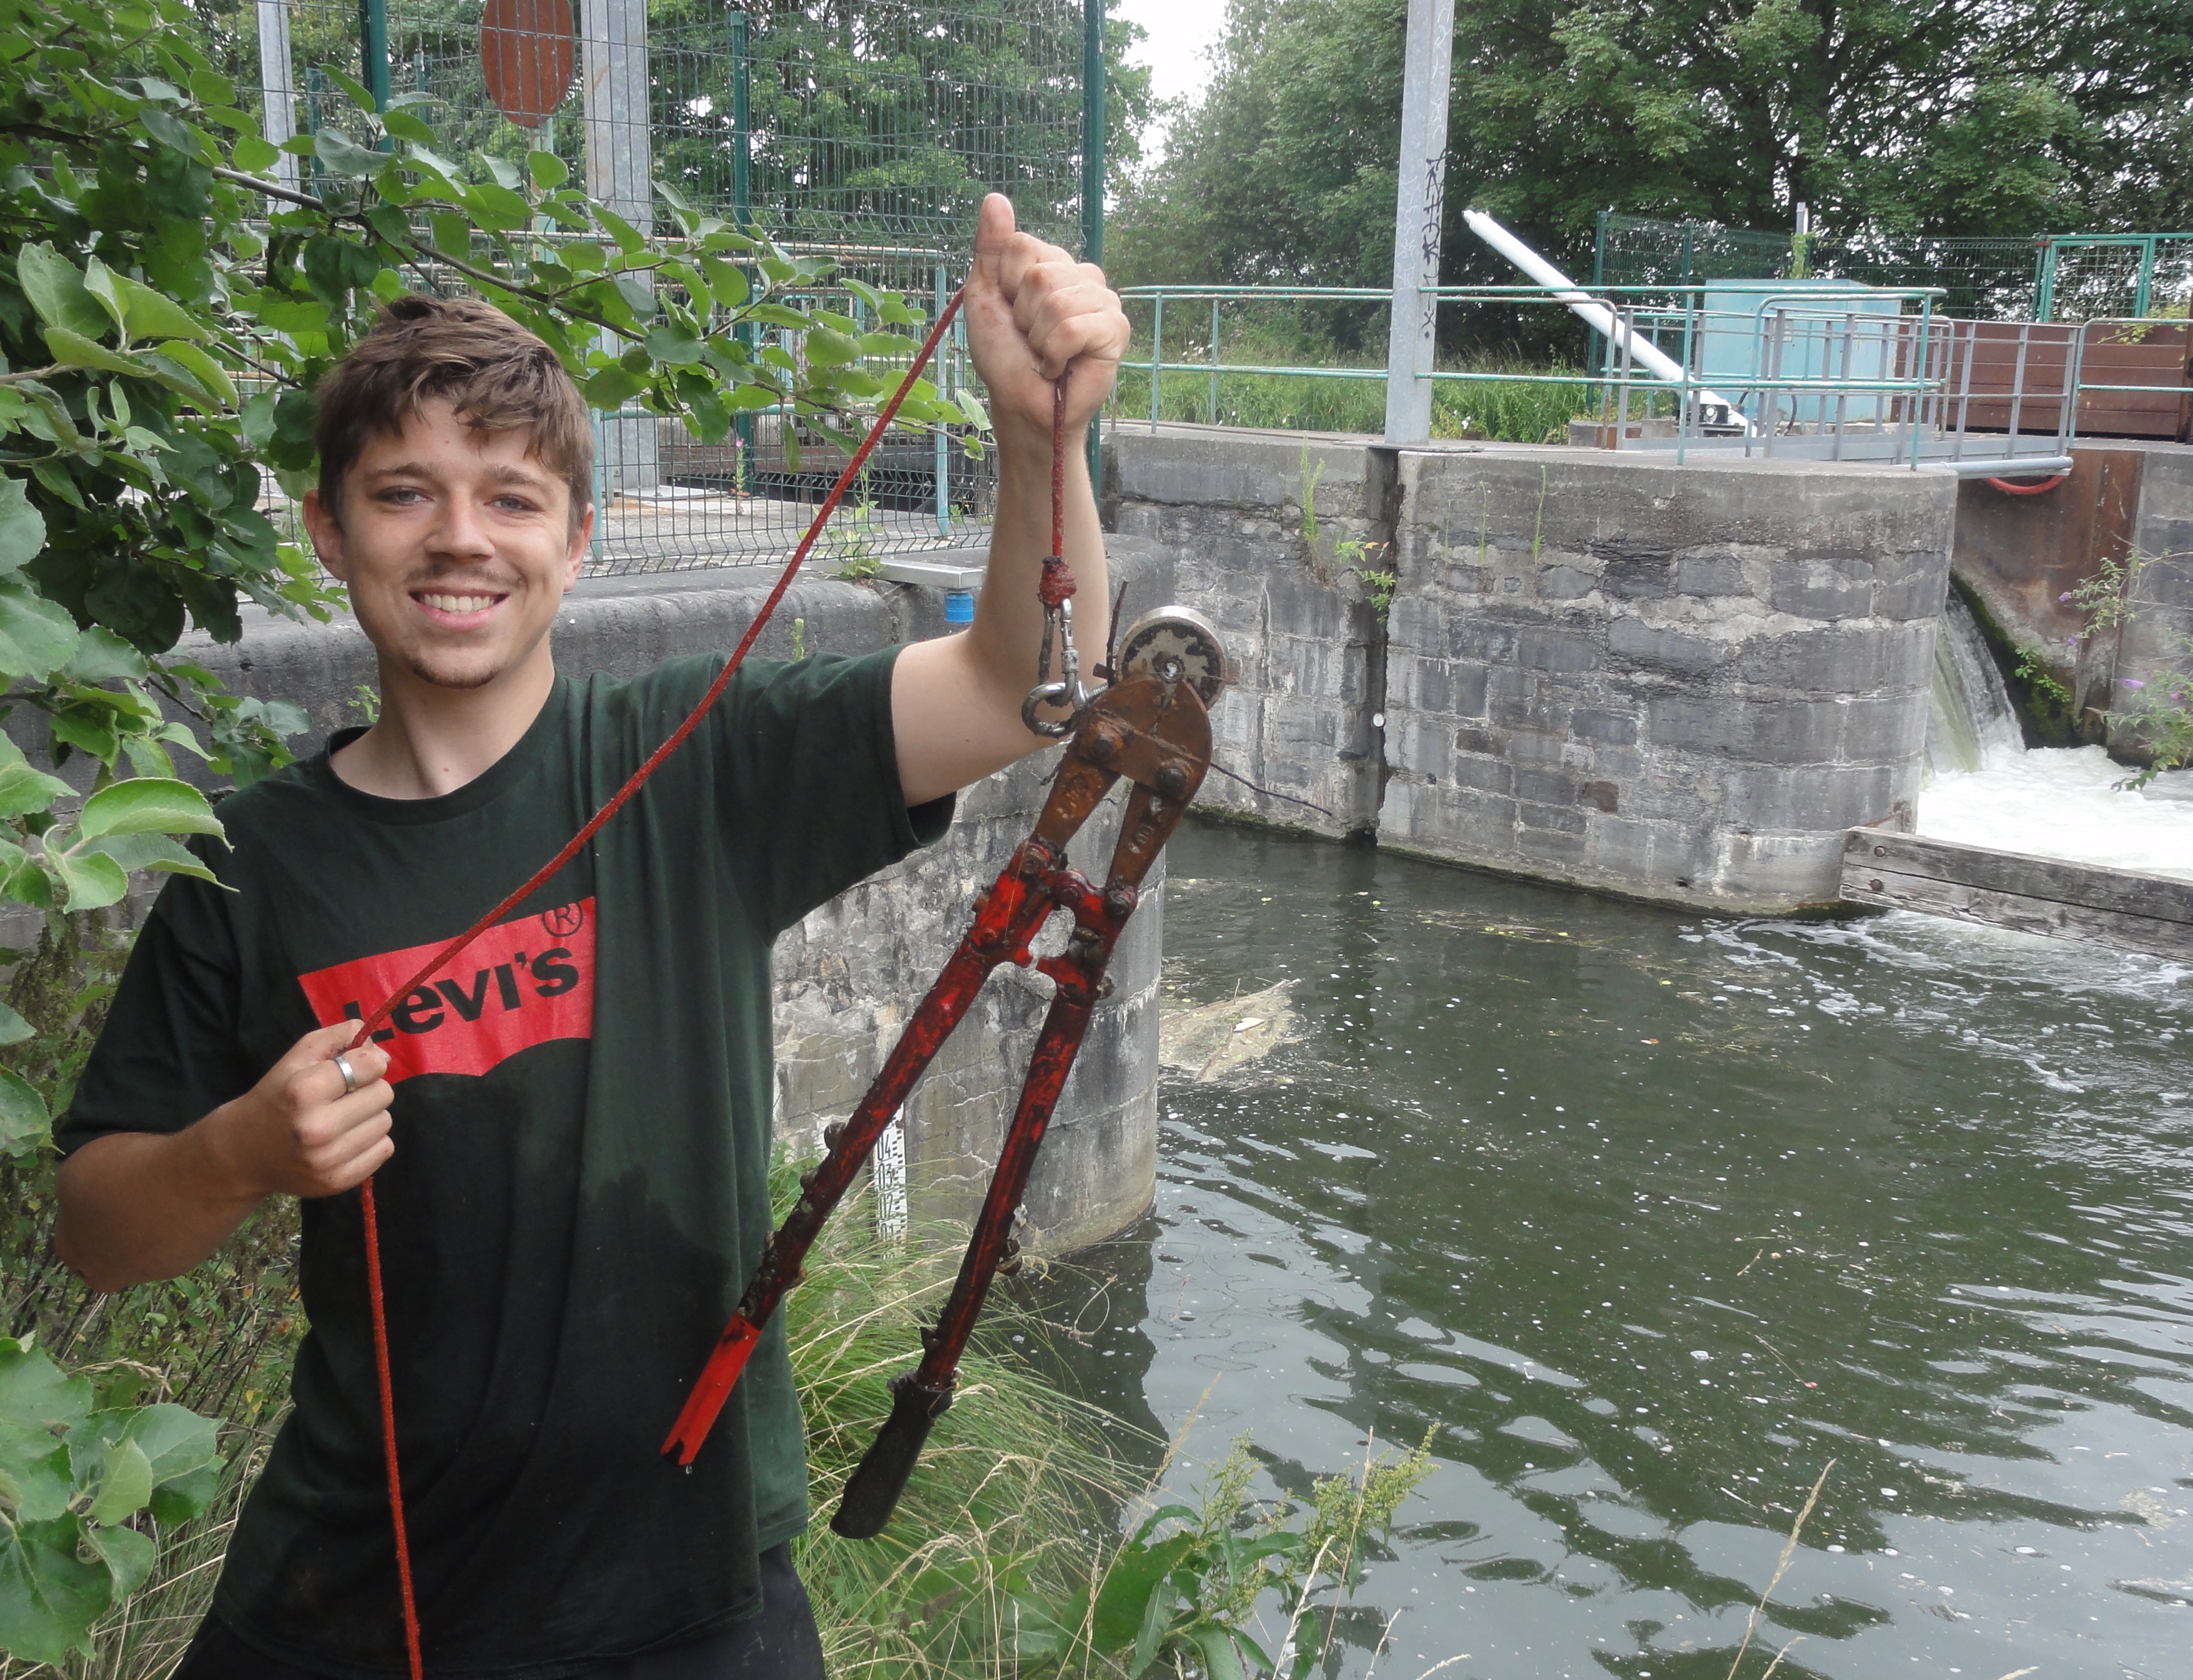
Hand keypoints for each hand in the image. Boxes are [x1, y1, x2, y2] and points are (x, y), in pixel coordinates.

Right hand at [205, 1021, 395, 1199]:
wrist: (243, 1153)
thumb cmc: (276, 1096)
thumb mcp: (298, 1056)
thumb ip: (341, 1037)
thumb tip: (383, 1056)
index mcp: (303, 1091)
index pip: (370, 1066)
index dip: (367, 1063)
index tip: (353, 1069)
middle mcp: (316, 1128)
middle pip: (383, 1094)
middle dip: (369, 1089)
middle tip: (344, 1097)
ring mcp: (327, 1159)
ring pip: (385, 1122)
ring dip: (370, 1116)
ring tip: (342, 1119)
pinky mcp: (338, 1181)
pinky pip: (385, 1150)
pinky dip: (372, 1142)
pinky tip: (346, 1140)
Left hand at [963, 192, 1129, 443]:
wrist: (1023, 404)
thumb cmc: (1005, 356)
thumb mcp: (985, 295)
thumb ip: (991, 248)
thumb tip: (995, 198)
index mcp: (1050, 263)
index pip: (1022, 246)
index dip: (1006, 284)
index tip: (1011, 313)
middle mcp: (1080, 275)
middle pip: (1040, 273)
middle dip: (1024, 315)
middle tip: (1031, 339)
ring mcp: (1102, 300)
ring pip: (1057, 300)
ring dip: (1040, 338)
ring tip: (1046, 354)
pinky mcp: (1115, 329)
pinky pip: (1075, 327)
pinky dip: (1057, 352)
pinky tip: (1062, 365)